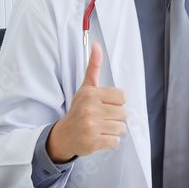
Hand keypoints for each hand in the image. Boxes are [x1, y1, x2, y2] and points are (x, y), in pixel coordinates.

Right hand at [46, 43, 127, 162]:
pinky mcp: (92, 142)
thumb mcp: (86, 87)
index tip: (105, 104)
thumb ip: (94, 67)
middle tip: (102, 117)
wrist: (64, 134)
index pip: (123, 97)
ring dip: (113, 129)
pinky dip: (110, 141)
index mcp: (91, 94)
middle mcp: (90, 110)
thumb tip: (96, 45)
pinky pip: (116, 141)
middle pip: (124, 113)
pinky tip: (99, 136)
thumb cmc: (79, 109)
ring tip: (100, 127)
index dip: (116, 102)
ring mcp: (91, 127)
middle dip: (116, 117)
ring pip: (121, 128)